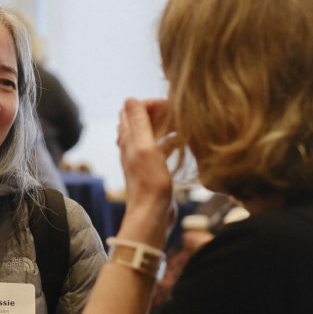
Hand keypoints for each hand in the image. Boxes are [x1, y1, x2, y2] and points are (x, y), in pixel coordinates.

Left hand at [116, 98, 177, 247]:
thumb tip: (130, 99)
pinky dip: (171, 141)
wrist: (152, 215)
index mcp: (128, 138)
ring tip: (184, 125)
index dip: (151, 103)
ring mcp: (143, 158)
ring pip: (153, 133)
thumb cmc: (149, 183)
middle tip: (179, 115)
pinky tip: (184, 143)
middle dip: (159, 112)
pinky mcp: (154, 169)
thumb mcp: (145, 148)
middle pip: (142, 119)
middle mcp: (133, 146)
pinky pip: (162, 148)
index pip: (133, 108)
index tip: (170, 106)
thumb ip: (138, 124)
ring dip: (166, 126)